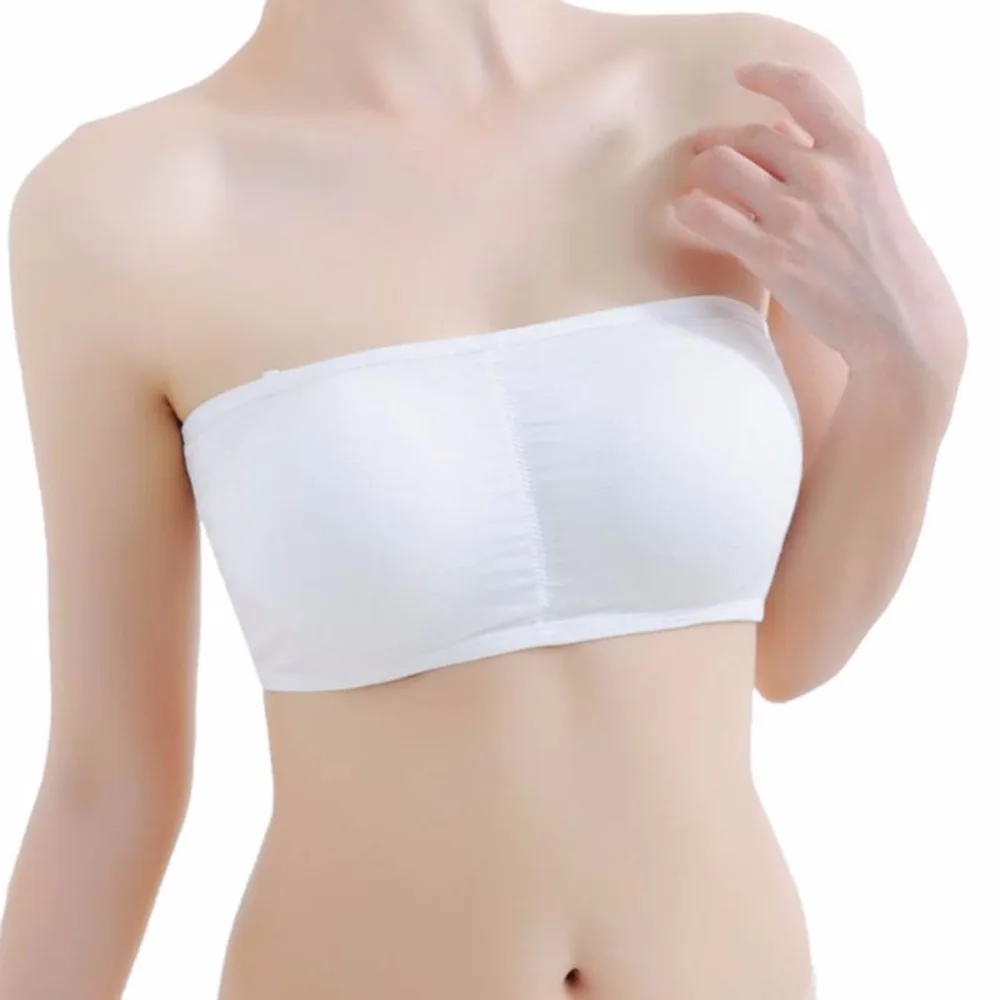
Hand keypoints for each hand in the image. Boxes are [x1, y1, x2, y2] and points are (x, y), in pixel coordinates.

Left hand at [669, 61, 965, 382]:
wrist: (897, 319)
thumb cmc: (883, 257)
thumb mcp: (872, 190)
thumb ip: (829, 155)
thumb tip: (780, 126)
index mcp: (857, 151)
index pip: (804, 91)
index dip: (766, 76)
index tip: (741, 77)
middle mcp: (824, 175)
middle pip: (749, 135)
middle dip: (721, 143)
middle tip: (706, 158)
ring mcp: (795, 216)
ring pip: (720, 166)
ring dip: (701, 172)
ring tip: (699, 187)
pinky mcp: (770, 255)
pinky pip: (707, 215)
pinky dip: (690, 208)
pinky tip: (690, 213)